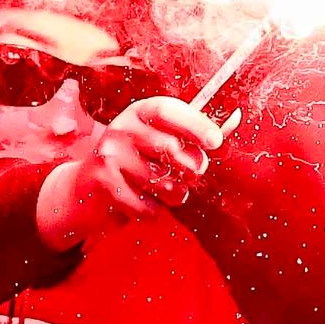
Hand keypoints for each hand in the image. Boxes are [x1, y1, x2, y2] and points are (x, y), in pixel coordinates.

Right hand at [33, 96, 222, 246]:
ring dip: (174, 195)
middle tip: (191, 175)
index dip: (195, 125)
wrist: (86, 189)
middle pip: (171, 150)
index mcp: (140, 112)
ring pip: (163, 184)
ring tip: (165, 191)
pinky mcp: (103, 184)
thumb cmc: (137, 162)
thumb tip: (238, 115)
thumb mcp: (162, 139)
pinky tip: (143, 203)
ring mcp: (109, 155)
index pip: (169, 112)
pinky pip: (146, 206)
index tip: (216, 143)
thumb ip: (197, 131)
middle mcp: (121, 128)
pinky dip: (152, 212)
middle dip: (190, 169)